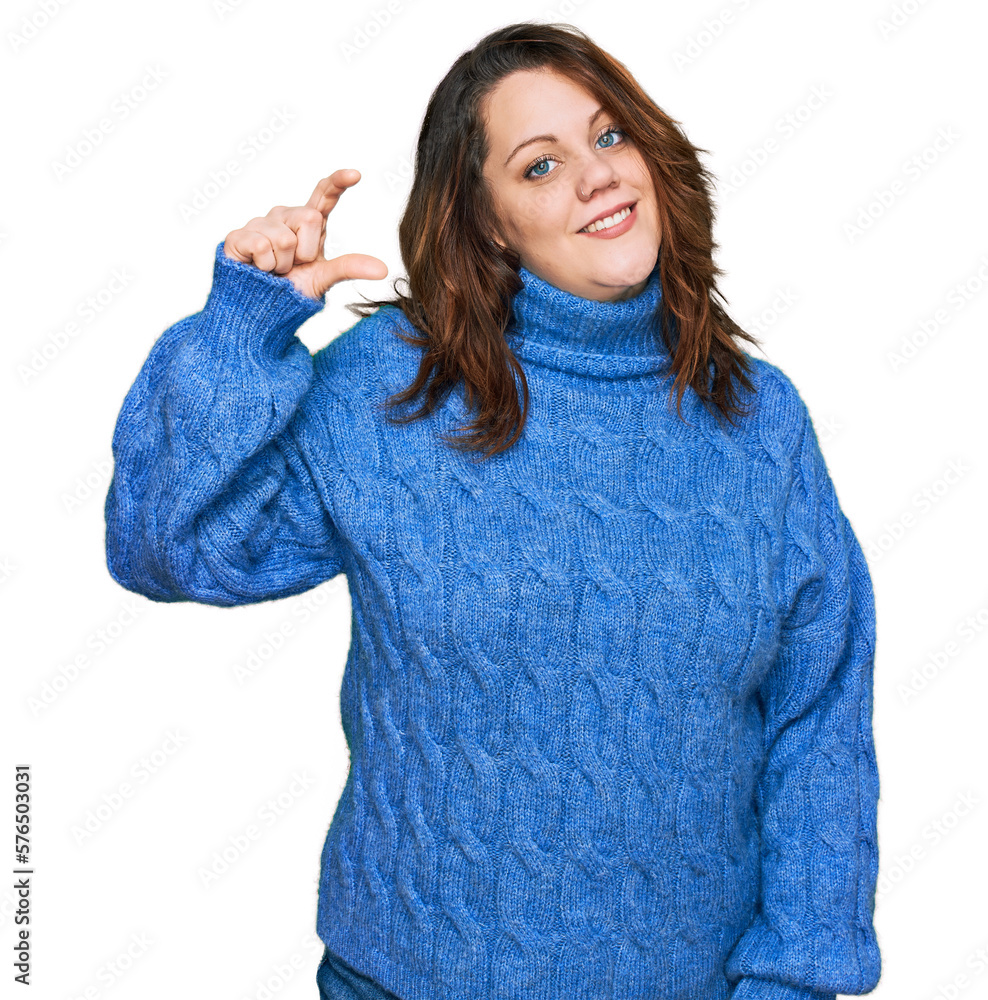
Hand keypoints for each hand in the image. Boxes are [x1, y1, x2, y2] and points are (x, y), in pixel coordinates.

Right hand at [222, 168, 387, 300]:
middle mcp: (285, 216)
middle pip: (309, 219)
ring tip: (274, 270)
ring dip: (283, 264)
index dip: (338, 182)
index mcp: (308, 223)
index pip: (324, 195)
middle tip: (293, 266)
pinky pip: (262, 246)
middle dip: (305, 251)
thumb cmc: (291, 289)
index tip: (356, 174)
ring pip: (285, 238)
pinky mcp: (239, 235)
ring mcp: (261, 223)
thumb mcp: (324, 278)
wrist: (260, 309)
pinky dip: (264, 266)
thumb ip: (350, 267)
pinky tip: (257, 269)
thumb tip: (384, 270)